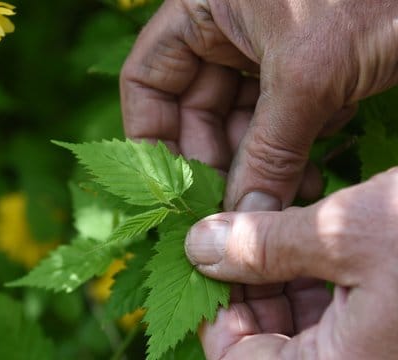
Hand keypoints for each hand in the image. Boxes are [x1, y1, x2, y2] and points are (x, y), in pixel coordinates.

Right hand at [120, 0, 397, 209]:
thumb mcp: (310, 74)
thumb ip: (269, 149)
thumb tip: (243, 216)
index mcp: (202, 9)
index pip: (147, 79)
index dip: (151, 136)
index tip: (170, 189)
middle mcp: (225, 30)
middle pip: (194, 110)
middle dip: (215, 162)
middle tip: (229, 212)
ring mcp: (264, 50)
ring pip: (239, 123)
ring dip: (255, 167)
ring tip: (275, 204)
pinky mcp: (303, 69)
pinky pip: (278, 123)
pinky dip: (288, 155)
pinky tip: (303, 183)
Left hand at [184, 168, 397, 358]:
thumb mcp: (345, 234)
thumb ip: (265, 246)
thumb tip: (198, 246)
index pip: (238, 359)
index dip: (212, 310)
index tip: (198, 258)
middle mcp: (355, 359)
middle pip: (268, 338)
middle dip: (243, 282)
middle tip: (228, 229)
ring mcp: (374, 340)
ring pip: (299, 320)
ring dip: (274, 270)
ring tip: (265, 220)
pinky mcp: (387, 313)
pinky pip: (333, 303)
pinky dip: (309, 267)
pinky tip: (302, 228)